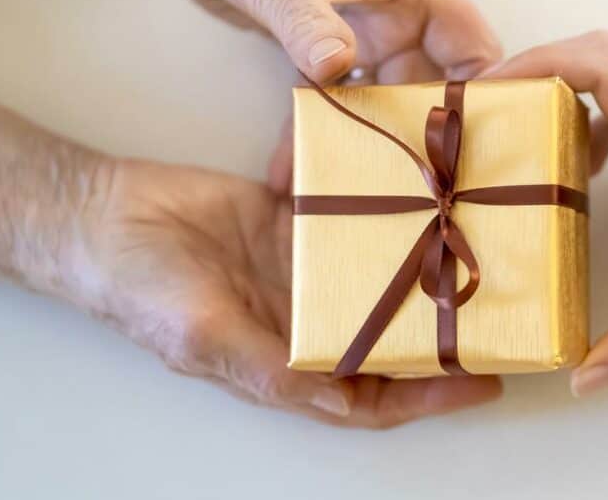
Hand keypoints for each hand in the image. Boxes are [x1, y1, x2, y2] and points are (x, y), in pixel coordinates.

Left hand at [25, 0, 500, 189]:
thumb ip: (309, 22)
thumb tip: (340, 68)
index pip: (474, 49)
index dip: (481, 100)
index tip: (466, 153)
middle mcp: (400, 12)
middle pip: (431, 87)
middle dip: (419, 137)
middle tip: (407, 192)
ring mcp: (364, 33)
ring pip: (381, 100)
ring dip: (364, 142)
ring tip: (348, 189)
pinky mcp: (327, 49)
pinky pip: (335, 100)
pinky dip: (317, 130)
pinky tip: (293, 169)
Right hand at [74, 158, 500, 427]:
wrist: (105, 215)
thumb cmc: (143, 289)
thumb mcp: (207, 337)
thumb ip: (274, 372)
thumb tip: (345, 402)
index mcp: (287, 362)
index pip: (374, 395)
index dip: (430, 396)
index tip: (486, 381)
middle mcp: (306, 320)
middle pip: (391, 337)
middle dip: (442, 334)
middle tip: (502, 316)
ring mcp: (307, 269)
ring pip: (381, 278)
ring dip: (425, 273)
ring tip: (479, 256)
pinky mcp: (300, 221)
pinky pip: (355, 221)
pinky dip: (390, 218)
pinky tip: (429, 205)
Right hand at [486, 33, 607, 394]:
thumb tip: (583, 374)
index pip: (602, 69)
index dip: (538, 62)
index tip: (489, 88)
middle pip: (606, 50)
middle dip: (542, 64)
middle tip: (497, 106)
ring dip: (574, 80)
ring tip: (535, 131)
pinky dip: (604, 106)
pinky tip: (595, 158)